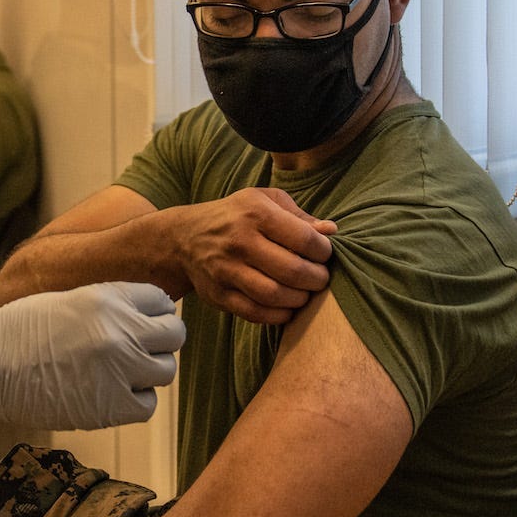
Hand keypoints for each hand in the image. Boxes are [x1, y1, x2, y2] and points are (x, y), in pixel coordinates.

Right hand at [0, 281, 183, 428]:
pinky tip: (112, 392)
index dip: (153, 313)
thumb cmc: (22, 329)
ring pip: (165, 371)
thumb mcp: (70, 297)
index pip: (162, 301)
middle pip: (173, 336)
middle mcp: (120, 332)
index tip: (142, 322)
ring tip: (120, 371)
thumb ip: (112, 305)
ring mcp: (118, 370)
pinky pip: (147, 404)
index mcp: (108, 298)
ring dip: (147, 371)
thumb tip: (151, 318)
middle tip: (138, 348)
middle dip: (159, 341)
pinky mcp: (110, 406)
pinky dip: (135, 400)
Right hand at [168, 188, 334, 324]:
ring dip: (300, 299)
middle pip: (293, 270)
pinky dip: (278, 315)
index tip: (324, 255)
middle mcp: (239, 241)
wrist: (185, 237)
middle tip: (320, 278)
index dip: (324, 251)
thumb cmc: (236, 216)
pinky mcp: (218, 294)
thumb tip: (332, 231)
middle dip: (317, 279)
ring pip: (275, 295)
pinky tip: (286, 307)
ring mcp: (226, 270)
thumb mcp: (265, 201)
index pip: (305, 239)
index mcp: (255, 213)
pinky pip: (255, 313)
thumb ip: (300, 216)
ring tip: (304, 293)